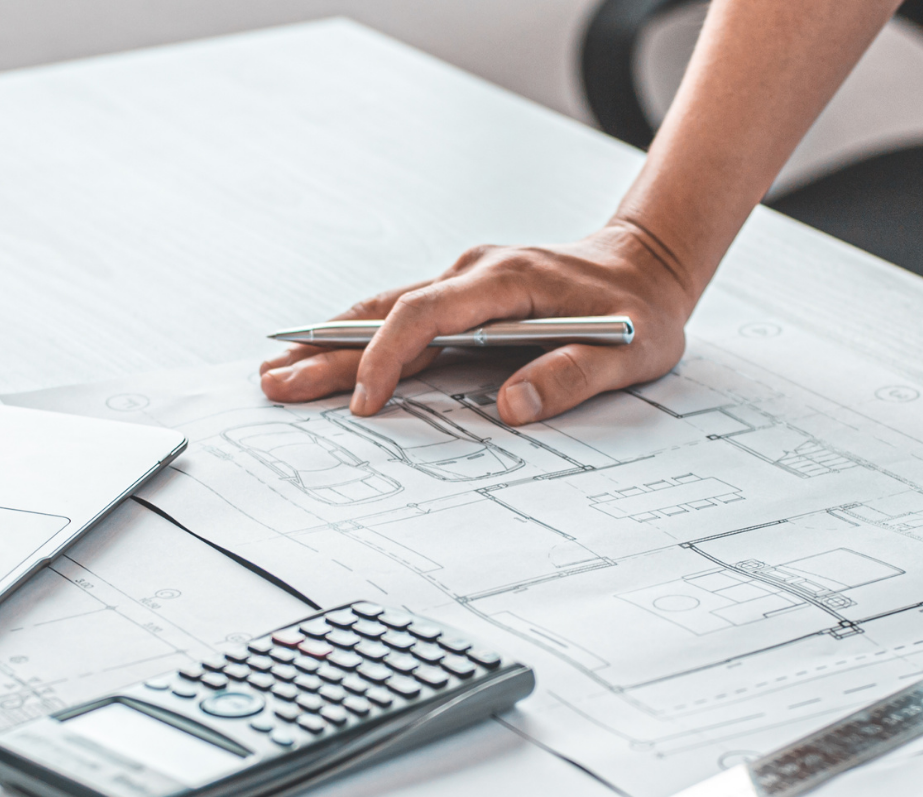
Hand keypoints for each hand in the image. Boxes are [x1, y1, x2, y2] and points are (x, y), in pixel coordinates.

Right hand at [258, 221, 698, 422]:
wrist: (647, 264)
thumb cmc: (638, 310)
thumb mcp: (626, 350)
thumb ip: (571, 376)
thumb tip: (512, 406)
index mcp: (504, 280)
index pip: (425, 314)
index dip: (387, 357)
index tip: (365, 403)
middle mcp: (472, 274)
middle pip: (385, 312)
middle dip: (327, 349)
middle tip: (274, 381)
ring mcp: (462, 283)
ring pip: (382, 312)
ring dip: (329, 342)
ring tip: (277, 370)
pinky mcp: (460, 299)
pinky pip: (399, 317)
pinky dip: (357, 338)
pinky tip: (321, 354)